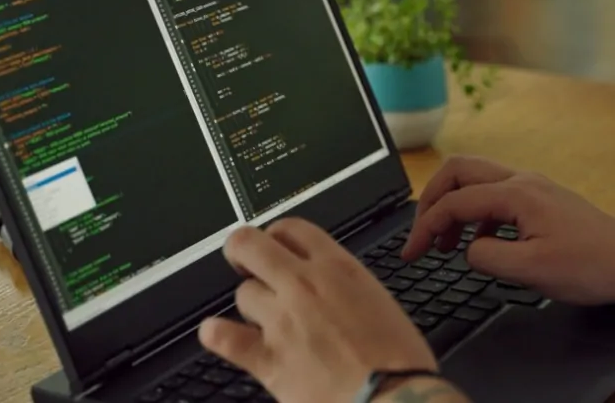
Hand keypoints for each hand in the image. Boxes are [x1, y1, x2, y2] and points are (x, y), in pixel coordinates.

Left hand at [198, 218, 442, 402]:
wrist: (394, 399)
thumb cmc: (399, 360)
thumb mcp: (379, 302)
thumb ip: (345, 286)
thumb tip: (328, 286)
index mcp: (338, 268)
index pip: (291, 228)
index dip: (277, 235)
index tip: (275, 246)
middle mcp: (304, 286)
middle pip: (249, 244)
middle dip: (241, 251)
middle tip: (243, 262)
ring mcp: (282, 321)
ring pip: (242, 293)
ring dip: (250, 305)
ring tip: (260, 319)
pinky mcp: (269, 359)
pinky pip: (224, 337)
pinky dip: (216, 335)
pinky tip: (215, 333)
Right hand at [401, 156, 614, 305]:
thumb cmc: (591, 267)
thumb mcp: (530, 271)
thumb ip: (487, 257)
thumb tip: (467, 250)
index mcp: (517, 195)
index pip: (454, 202)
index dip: (425, 228)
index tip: (412, 253)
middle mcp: (522, 181)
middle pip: (458, 171)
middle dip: (431, 200)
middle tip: (421, 234)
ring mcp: (533, 187)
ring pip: (476, 180)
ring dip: (453, 206)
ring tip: (446, 244)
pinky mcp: (540, 199)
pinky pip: (494, 194)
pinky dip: (475, 214)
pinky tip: (479, 243)